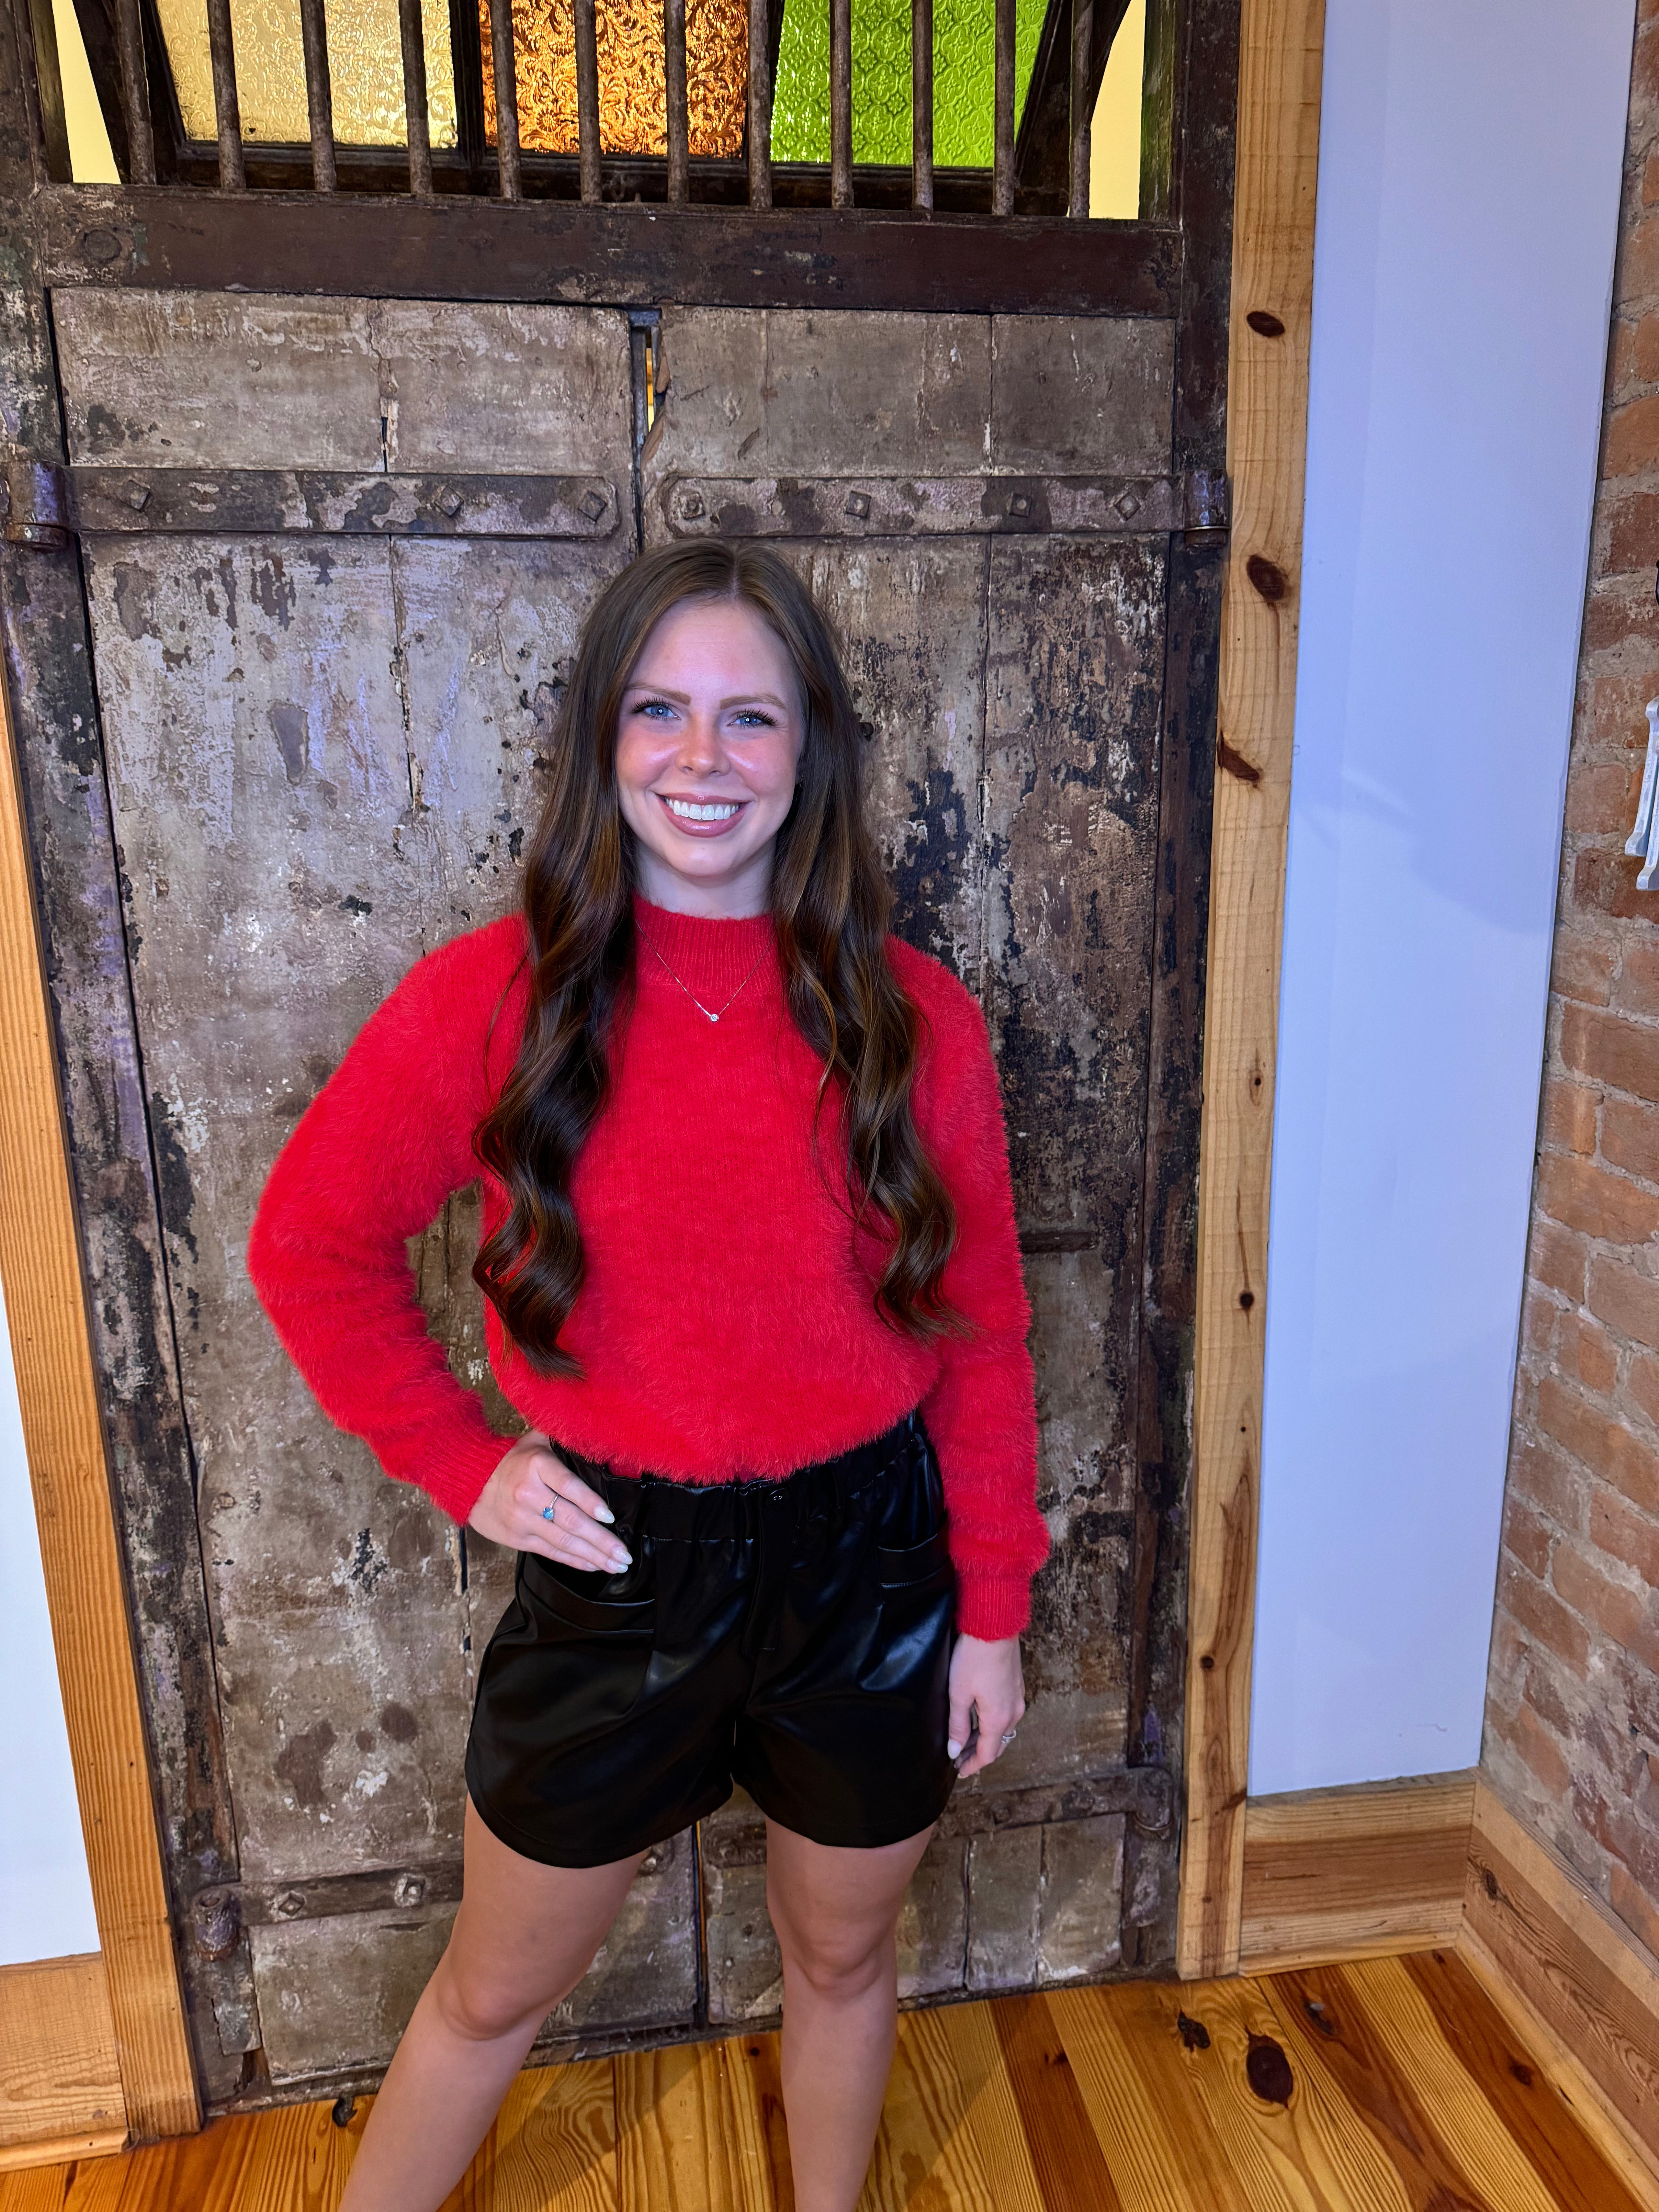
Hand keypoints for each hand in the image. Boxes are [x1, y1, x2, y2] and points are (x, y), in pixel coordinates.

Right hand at [466, 1430, 630, 1573]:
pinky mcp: (519, 1538)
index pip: (568, 1486)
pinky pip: (551, 1552)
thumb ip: (565, 1438)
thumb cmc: (512, 1460)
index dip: (590, 1503)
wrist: (471, 1482)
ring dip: (593, 1555)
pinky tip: (594, 1565)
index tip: (610, 1517)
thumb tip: (599, 1434)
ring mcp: (523, 1520)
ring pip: (564, 1541)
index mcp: (536, 1466)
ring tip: (616, 1564)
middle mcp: (529, 1495)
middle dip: (601, 1540)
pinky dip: (574, 1560)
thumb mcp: (536, 1440)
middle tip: (624, 1554)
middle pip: (571, 1520)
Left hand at [947, 1633, 1025, 1777]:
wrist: (994, 1626)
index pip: (987, 1754)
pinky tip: (979, 1718)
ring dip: (986, 1738)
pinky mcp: (1016, 1685)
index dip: (972, 1765)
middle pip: (998, 1744)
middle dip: (979, 1754)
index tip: (959, 1771)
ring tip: (966, 1740)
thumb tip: (955, 1751)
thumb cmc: (974, 1658)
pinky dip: (993, 1724)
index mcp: (998, 1718)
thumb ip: (957, 1725)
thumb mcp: (958, 1694)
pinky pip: (1007, 1714)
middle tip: (960, 1759)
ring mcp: (1017, 1698)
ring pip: (1003, 1729)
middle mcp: (1013, 1712)